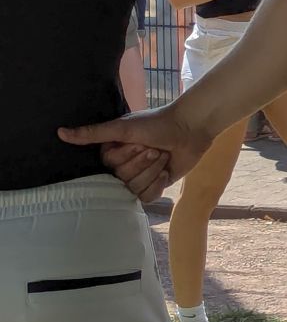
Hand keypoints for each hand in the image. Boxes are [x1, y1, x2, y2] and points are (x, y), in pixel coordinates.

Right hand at [59, 104, 215, 203]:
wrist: (190, 129)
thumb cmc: (157, 123)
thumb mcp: (123, 127)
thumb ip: (92, 134)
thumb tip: (60, 133)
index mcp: (110, 152)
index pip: (109, 165)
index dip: (126, 156)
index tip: (139, 142)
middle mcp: (120, 166)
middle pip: (122, 178)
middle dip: (142, 162)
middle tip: (154, 148)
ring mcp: (137, 177)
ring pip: (134, 189)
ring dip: (152, 171)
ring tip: (163, 156)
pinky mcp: (154, 186)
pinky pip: (146, 197)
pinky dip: (158, 184)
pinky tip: (166, 171)